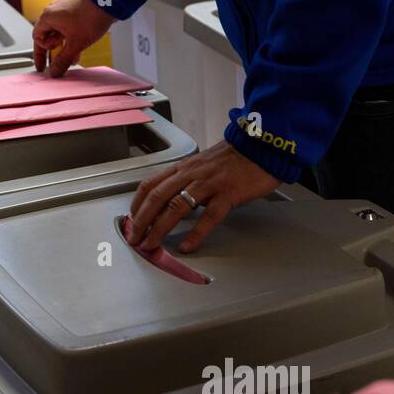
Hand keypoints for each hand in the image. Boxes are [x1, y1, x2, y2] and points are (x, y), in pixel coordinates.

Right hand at [33, 0, 113, 76]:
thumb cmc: (90, 16)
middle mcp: (53, 13)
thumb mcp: (75, 44)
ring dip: (64, 47)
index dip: (40, 54)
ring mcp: (64, 12)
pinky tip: (78, 49)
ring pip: (59, 34)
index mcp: (48, 18)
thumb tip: (55, 71)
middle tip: (59, 64)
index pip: (37, 38)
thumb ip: (63, 60)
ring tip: (72, 58)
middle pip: (47, 36)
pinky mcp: (74, 12)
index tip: (43, 66)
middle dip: (54, 52)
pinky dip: (71, 40)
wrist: (107, 1)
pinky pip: (68, 29)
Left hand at [125, 142, 281, 252]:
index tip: (130, 221)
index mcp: (184, 167)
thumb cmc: (236, 158)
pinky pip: (208, 216)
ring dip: (159, 228)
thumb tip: (175, 202)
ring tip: (151, 244)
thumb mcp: (204, 165)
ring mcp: (209, 183)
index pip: (151, 184)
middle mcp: (191, 173)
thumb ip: (189, 181)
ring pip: (176, 206)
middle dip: (141, 220)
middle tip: (134, 238)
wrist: (263, 147)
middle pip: (157, 196)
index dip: (137, 204)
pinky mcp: (227, 194)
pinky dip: (196, 233)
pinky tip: (187, 246)